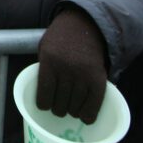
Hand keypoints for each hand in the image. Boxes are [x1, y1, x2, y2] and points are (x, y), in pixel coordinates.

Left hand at [37, 9, 107, 123]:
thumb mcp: (44, 49)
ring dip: (72, 111)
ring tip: (70, 108)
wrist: (84, 25)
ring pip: (75, 106)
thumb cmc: (60, 39)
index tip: (44, 105)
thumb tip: (44, 95)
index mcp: (49, 61)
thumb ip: (43, 69)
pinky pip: (94, 103)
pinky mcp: (99, 79)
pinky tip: (85, 116)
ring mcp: (84, 75)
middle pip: (60, 103)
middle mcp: (66, 69)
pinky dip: (89, 114)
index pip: (44, 92)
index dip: (43, 104)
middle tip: (58, 107)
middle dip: (58, 109)